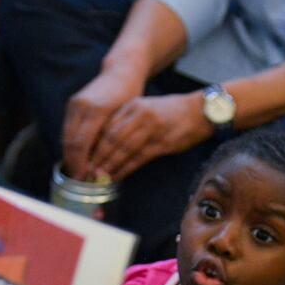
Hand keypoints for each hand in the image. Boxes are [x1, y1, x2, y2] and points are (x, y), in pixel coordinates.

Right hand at [62, 69, 143, 181]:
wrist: (120, 72)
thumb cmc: (129, 97)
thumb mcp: (125, 118)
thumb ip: (111, 139)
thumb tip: (100, 165)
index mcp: (97, 109)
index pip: (82, 143)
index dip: (81, 163)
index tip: (84, 178)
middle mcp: (82, 105)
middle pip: (71, 141)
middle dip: (73, 162)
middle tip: (78, 180)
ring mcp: (74, 104)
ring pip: (66, 136)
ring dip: (69, 155)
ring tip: (76, 171)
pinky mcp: (72, 104)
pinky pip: (67, 129)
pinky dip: (70, 144)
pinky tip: (76, 156)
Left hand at [88, 93, 209, 181]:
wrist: (201, 111)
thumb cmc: (172, 112)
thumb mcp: (146, 109)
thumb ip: (127, 121)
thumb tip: (106, 142)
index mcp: (133, 106)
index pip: (106, 126)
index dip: (93, 144)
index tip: (83, 158)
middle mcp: (139, 115)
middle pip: (111, 138)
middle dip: (97, 157)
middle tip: (86, 171)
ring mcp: (151, 129)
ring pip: (123, 149)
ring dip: (108, 165)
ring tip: (97, 178)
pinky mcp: (162, 143)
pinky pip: (139, 158)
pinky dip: (125, 169)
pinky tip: (116, 177)